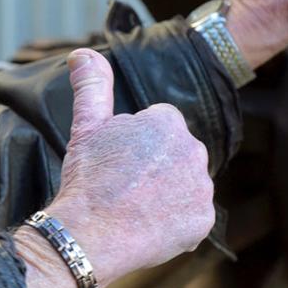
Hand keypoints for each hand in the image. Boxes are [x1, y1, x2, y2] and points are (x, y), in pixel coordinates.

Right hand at [14, 49, 214, 287]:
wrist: (90, 235)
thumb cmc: (87, 178)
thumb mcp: (87, 126)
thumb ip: (93, 85)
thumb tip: (83, 52)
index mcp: (168, 122)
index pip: (159, 127)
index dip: (135, 147)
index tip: (118, 164)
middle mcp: (194, 149)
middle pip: (176, 155)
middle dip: (156, 168)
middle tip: (124, 186)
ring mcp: (202, 187)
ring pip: (185, 185)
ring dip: (167, 195)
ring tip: (135, 208)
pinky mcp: (204, 220)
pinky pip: (192, 217)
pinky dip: (175, 224)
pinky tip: (148, 227)